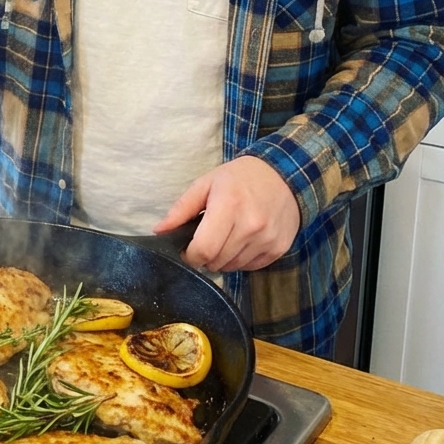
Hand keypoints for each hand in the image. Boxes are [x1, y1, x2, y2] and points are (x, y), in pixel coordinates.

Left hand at [154, 157, 300, 271]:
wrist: (284, 176)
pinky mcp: (279, 249)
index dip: (189, 255)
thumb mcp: (206, 184)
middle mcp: (251, 226)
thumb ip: (181, 209)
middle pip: (216, 262)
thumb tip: (159, 231)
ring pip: (232, 267)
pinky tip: (243, 240)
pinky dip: (241, 259)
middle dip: (205, 256)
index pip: (204, 249)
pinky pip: (250, 267)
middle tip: (207, 238)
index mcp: (229, 206)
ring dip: (223, 258)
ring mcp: (267, 239)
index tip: (187, 249)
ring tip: (227, 236)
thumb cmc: (240, 178)